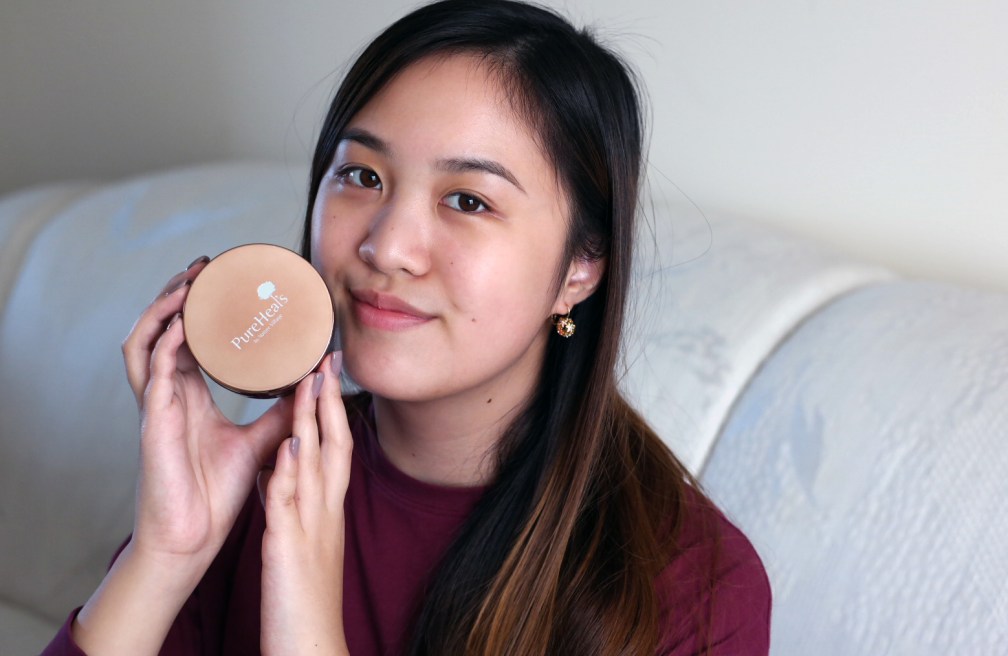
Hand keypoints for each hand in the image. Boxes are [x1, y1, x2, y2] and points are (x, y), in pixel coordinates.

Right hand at [126, 258, 293, 567]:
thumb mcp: (261, 440)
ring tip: (190, 279)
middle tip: (207, 265)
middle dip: (179, 293)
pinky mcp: (152, 421)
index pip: (187, 338)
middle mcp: (168, 393)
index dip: (199, 306)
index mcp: (188, 395)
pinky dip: (163, 342)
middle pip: (161, 329)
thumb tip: (316, 383)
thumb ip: (283, 412)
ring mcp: (156, 405)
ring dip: (164, 307)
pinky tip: (182, 321)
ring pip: (144, 340)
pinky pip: (150, 372)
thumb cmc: (218, 492)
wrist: (194, 536)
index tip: (224, 277)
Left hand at [260, 352, 351, 655]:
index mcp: (326, 511)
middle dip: (331, 401)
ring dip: (315, 422)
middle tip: (326, 359)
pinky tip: (288, 445)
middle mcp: (325, 512)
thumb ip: (294, 504)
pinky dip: (290, 472)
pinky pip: (290, 504)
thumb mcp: (302, 543)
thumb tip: (279, 469)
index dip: (333, 411)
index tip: (326, 375)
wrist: (313, 647)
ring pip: (317, 465)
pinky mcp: (290, 548)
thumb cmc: (304, 600)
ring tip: (310, 380)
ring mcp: (311, 528)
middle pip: (336, 446)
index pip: (336, 450)